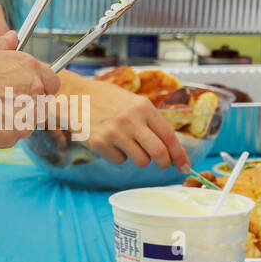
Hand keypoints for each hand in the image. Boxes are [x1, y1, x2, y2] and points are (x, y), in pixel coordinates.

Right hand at [0, 31, 60, 146]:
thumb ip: (4, 46)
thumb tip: (13, 36)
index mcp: (30, 68)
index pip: (53, 81)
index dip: (42, 87)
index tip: (30, 90)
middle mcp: (35, 90)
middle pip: (43, 103)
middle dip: (30, 104)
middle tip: (5, 102)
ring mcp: (28, 113)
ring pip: (31, 121)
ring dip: (18, 119)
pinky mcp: (17, 133)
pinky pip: (16, 135)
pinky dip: (5, 132)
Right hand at [68, 79, 189, 170]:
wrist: (75, 95)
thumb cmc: (109, 100)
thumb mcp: (134, 103)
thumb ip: (152, 122)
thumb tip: (172, 149)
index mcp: (143, 107)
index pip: (169, 137)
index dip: (180, 155)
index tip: (185, 166)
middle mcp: (130, 119)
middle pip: (159, 153)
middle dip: (164, 163)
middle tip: (162, 164)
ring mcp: (114, 132)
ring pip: (141, 161)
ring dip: (139, 158)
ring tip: (128, 144)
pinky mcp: (99, 143)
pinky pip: (120, 161)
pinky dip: (119, 156)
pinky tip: (110, 141)